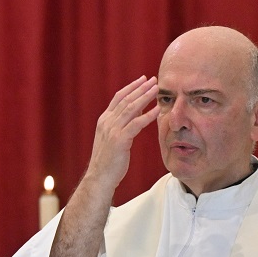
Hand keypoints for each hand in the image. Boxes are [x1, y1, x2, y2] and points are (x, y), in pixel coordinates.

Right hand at [85, 76, 160, 192]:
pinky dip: (148, 115)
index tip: (142, 80)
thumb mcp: (111, 139)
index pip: (118, 98)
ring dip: (145, 97)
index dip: (131, 87)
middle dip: (140, 88)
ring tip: (156, 89)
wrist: (99, 177)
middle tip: (153, 79)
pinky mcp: (119, 140)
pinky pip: (136, 124)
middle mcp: (107, 122)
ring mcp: (112, 130)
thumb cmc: (108, 162)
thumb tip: (135, 115)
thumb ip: (120, 126)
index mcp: (104, 121)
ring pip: (131, 108)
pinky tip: (157, 109)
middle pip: (126, 100)